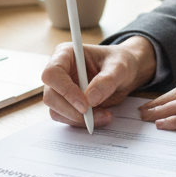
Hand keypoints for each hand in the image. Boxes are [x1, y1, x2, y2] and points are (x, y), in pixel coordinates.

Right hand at [42, 35, 156, 128]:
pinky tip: (101, 116)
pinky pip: (66, 118)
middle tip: (95, 116)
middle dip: (72, 111)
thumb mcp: (119, 67)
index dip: (65, 90)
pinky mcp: (67, 103)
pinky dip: (82, 122)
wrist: (125, 74)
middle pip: (50, 96)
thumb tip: (90, 99)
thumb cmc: (120, 62)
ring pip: (56, 111)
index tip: (85, 105)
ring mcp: (61, 89)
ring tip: (104, 115)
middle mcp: (59, 72)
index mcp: (66, 54)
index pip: (52, 74)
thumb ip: (107, 80)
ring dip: (79, 119)